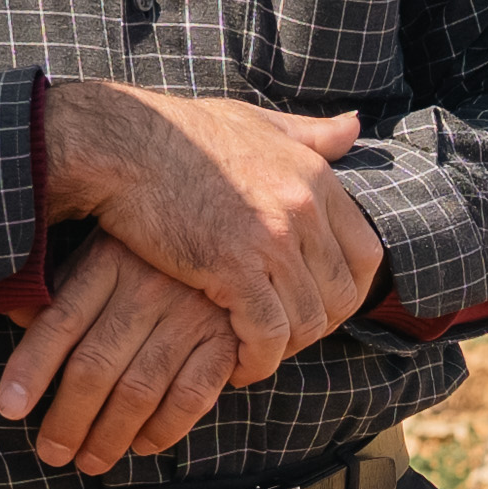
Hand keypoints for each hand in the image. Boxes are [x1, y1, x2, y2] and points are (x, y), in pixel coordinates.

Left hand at [0, 224, 265, 476]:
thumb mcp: (103, 246)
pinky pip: (192, 396)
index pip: (59, 323)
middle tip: (53, 451)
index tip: (10, 409)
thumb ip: (62, 285)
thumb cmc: (154, 247)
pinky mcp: (227, 337)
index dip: (30, 369)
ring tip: (91, 460)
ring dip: (110, 436)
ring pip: (139, 389)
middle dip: (68, 420)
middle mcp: (147, 286)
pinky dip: (165, 429)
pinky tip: (144, 444)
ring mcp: (190, 312)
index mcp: (108, 260)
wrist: (234, 222)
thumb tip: (16, 317)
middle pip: (95, 366)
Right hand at [39, 75, 384, 370]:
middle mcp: (303, 207)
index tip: (316, 307)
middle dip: (317, 328)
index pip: (366, 254)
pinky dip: (257, 360)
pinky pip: (267, 335)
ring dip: (285, 349)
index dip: (347, 292)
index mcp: (313, 177)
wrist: (120, 145)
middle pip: (342, 295)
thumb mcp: (256, 121)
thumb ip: (309, 134)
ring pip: (308, 321)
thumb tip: (354, 127)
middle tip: (283, 339)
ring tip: (256, 354)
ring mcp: (271, 238)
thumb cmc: (179, 134)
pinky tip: (236, 367)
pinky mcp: (233, 267)